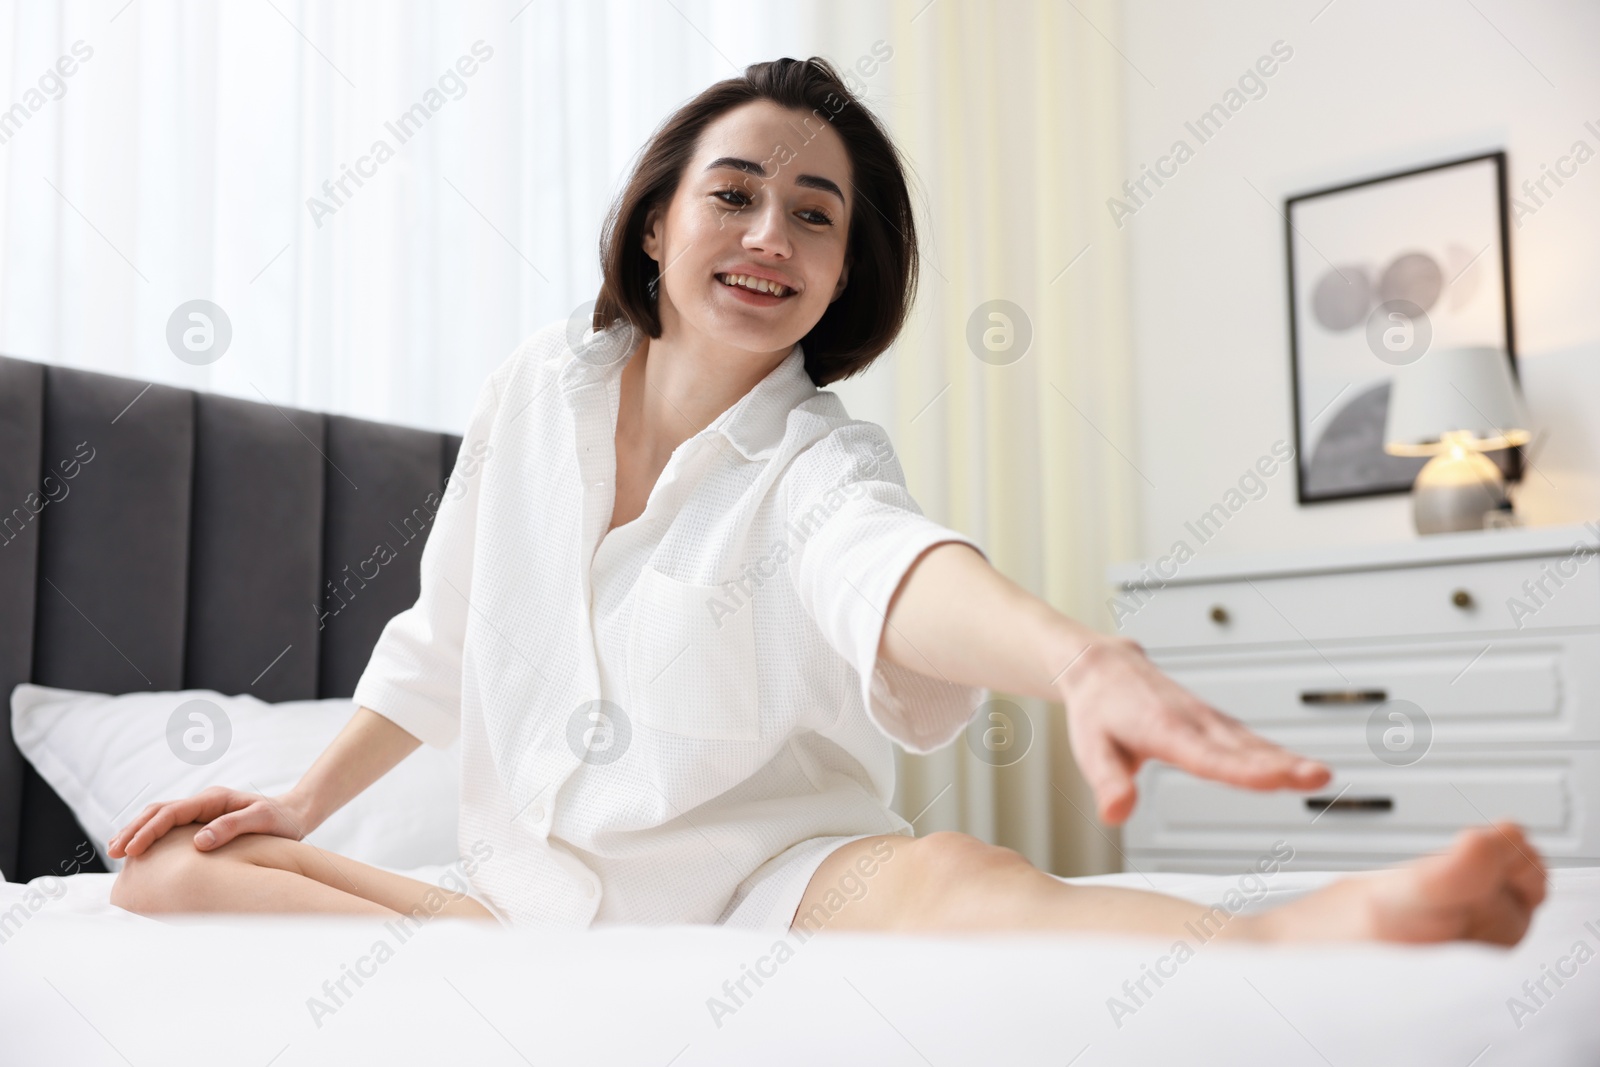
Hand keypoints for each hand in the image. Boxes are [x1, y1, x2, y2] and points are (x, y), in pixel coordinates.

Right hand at [107, 786, 315, 858]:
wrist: (295, 815)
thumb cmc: (281, 820)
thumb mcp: (261, 821)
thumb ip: (232, 826)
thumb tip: (198, 842)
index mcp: (213, 799)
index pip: (171, 813)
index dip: (148, 831)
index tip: (132, 850)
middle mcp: (203, 802)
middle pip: (158, 812)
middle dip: (133, 830)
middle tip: (113, 852)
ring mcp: (201, 812)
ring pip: (160, 817)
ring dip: (137, 831)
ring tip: (116, 850)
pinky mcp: (202, 822)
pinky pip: (170, 827)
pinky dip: (150, 835)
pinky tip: (139, 850)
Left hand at [1058, 636, 1331, 824]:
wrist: (1102, 668)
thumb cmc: (1097, 712)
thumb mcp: (1090, 750)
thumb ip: (1107, 783)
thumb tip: (1114, 813)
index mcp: (1161, 727)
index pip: (1205, 755)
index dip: (1239, 769)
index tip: (1272, 778)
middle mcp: (1192, 720)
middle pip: (1240, 748)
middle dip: (1280, 764)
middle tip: (1318, 778)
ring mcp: (1207, 720)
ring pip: (1251, 742)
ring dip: (1287, 759)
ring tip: (1321, 777)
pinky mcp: (1215, 723)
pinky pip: (1249, 739)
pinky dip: (1278, 754)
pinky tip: (1301, 770)